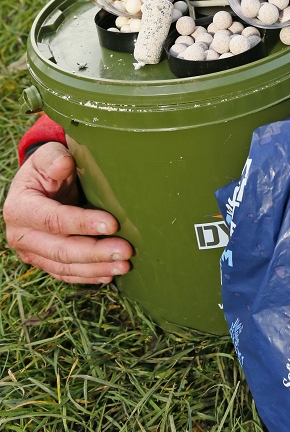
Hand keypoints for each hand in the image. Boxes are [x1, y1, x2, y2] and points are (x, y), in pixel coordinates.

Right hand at [3, 141, 132, 283]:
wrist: (42, 182)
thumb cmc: (48, 166)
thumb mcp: (48, 155)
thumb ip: (54, 158)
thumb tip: (64, 165)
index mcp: (21, 208)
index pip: (53, 220)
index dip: (82, 223)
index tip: (112, 223)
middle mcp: (21, 235)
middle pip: (60, 250)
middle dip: (95, 252)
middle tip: (126, 250)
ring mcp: (32, 252)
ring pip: (64, 267)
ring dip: (96, 268)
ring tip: (125, 265)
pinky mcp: (43, 261)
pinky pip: (65, 274)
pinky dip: (89, 275)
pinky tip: (110, 274)